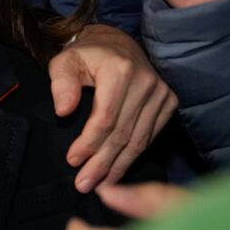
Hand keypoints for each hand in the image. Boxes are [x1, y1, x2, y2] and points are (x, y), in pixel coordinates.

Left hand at [47, 23, 176, 191]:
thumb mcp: (64, 61)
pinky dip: (133, 156)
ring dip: (118, 166)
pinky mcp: (169, 102)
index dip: (89, 143)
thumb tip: (63, 111)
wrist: (116, 44)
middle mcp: (146, 83)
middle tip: (84, 184)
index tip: (72, 161)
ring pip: (139, 140)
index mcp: (120, 72)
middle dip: (102, 163)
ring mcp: (161, 93)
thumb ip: (61, 84)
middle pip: (123, 134)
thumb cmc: (85, 56)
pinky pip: (150, 136)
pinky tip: (118, 171)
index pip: (105, 118)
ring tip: (99, 185)